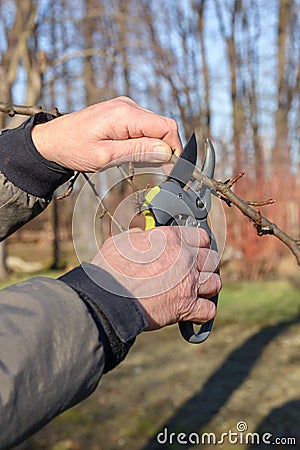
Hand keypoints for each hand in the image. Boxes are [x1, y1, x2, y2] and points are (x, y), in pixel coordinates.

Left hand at [31, 96, 182, 171]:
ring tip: (139, 163)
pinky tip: (133, 154)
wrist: (52, 140)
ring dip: (154, 147)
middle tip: (157, 171)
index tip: (172, 169)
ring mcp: (125, 108)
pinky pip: (144, 127)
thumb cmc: (74, 148)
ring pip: (155, 128)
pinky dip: (145, 142)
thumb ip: (138, 152)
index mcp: (125, 114)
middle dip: (165, 150)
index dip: (174, 148)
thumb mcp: (106, 156)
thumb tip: (166, 151)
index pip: (166, 127)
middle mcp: (128, 106)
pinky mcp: (122, 113)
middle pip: (163, 127)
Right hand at [91, 227, 220, 330]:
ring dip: (208, 287)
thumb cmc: (109, 271)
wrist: (106, 299)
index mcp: (169, 239)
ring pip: (215, 283)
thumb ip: (138, 236)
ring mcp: (188, 283)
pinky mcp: (186, 307)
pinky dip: (204, 312)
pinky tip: (195, 312)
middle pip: (212, 259)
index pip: (201, 236)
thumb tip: (141, 234)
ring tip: (198, 291)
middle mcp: (184, 258)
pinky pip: (209, 310)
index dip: (199, 244)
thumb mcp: (122, 242)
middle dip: (207, 265)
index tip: (197, 249)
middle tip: (198, 271)